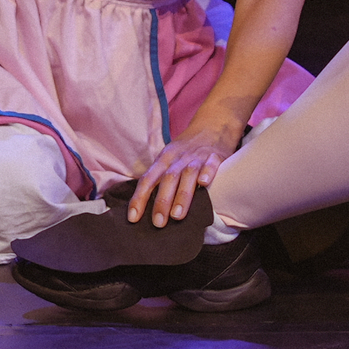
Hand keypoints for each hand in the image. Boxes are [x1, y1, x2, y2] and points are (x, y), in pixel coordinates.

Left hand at [126, 114, 244, 228]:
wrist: (212, 125)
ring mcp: (197, 157)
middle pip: (167, 179)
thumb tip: (145, 207)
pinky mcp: (215, 156)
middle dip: (161, 202)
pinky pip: (211, 164)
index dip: (139, 198)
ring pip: (187, 175)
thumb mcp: (169, 158)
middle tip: (158, 223)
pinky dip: (207, 172)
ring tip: (177, 216)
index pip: (147, 179)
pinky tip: (204, 184)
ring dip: (182, 195)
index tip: (133, 218)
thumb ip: (159, 179)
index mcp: (164, 159)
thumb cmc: (187, 149)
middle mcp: (178, 158)